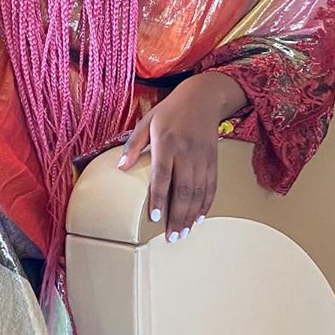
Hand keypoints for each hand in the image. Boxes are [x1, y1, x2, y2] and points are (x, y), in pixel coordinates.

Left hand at [116, 72, 246, 240]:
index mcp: (167, 143)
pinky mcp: (213, 160)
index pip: (163, 175)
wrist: (203, 97)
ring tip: (184, 233)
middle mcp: (186, 152)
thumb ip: (133, 145)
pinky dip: (206, 204)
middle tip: (172, 237)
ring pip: (198, 192)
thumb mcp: (147, 121)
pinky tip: (199, 218)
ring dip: (191, 215)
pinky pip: (211, 186)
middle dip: (178, 216)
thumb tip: (121, 168)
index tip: (155, 218)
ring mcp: (202, 157)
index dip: (160, 198)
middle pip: (183, 189)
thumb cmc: (170, 111)